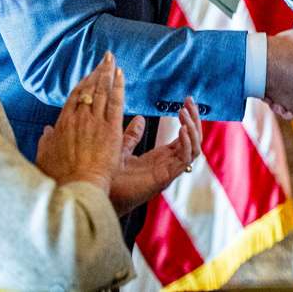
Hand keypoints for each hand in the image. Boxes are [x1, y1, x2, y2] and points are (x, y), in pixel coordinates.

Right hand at [36, 53, 123, 193]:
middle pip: (90, 89)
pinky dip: (118, 86)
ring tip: (113, 60)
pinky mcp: (110, 128)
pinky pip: (116, 102)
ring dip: (108, 73)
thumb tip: (46, 131)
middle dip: (98, 72)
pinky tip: (121, 74)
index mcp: (63, 123)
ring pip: (103, 91)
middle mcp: (79, 118)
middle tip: (105, 59)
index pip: (75, 97)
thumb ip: (46, 141)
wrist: (77, 186)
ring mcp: (95, 122)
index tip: (90, 75)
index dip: (84, 83)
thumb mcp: (45, 157)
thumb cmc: (61, 177)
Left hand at [109, 98, 203, 214]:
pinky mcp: (165, 178)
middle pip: (193, 140)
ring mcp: (168, 171)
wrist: (98, 192)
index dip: (188, 118)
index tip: (186, 100)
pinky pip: (185, 159)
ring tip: (184, 112)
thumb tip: (140, 118)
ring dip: (192, 128)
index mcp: (162, 157)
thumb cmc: (108, 177)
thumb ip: (133, 136)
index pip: (184, 136)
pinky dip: (187, 143)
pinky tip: (182, 129)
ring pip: (194, 148)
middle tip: (189, 100)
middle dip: (194, 119)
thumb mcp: (122, 149)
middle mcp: (169, 164)